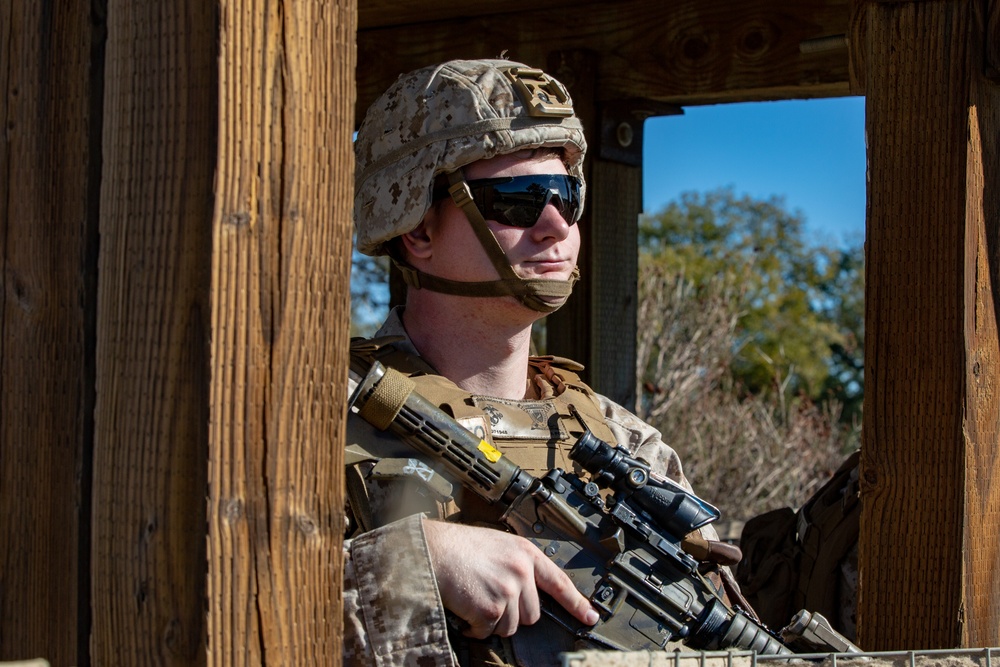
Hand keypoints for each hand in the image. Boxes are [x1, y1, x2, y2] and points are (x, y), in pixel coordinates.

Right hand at [423, 519, 598, 638]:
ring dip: (492, 621)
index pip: (559, 582)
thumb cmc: (459, 547)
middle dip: (513, 614)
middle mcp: (522, 571)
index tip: (590, 617)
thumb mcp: (499, 545)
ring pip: (511, 626)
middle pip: (533, 613)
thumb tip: (526, 591)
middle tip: (490, 599)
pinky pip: (489, 632)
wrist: (433, 550)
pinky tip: (465, 610)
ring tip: (475, 600)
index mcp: (526, 553)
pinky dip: (475, 628)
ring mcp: (508, 590)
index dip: (576, 603)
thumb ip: (518, 564)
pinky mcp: (491, 608)